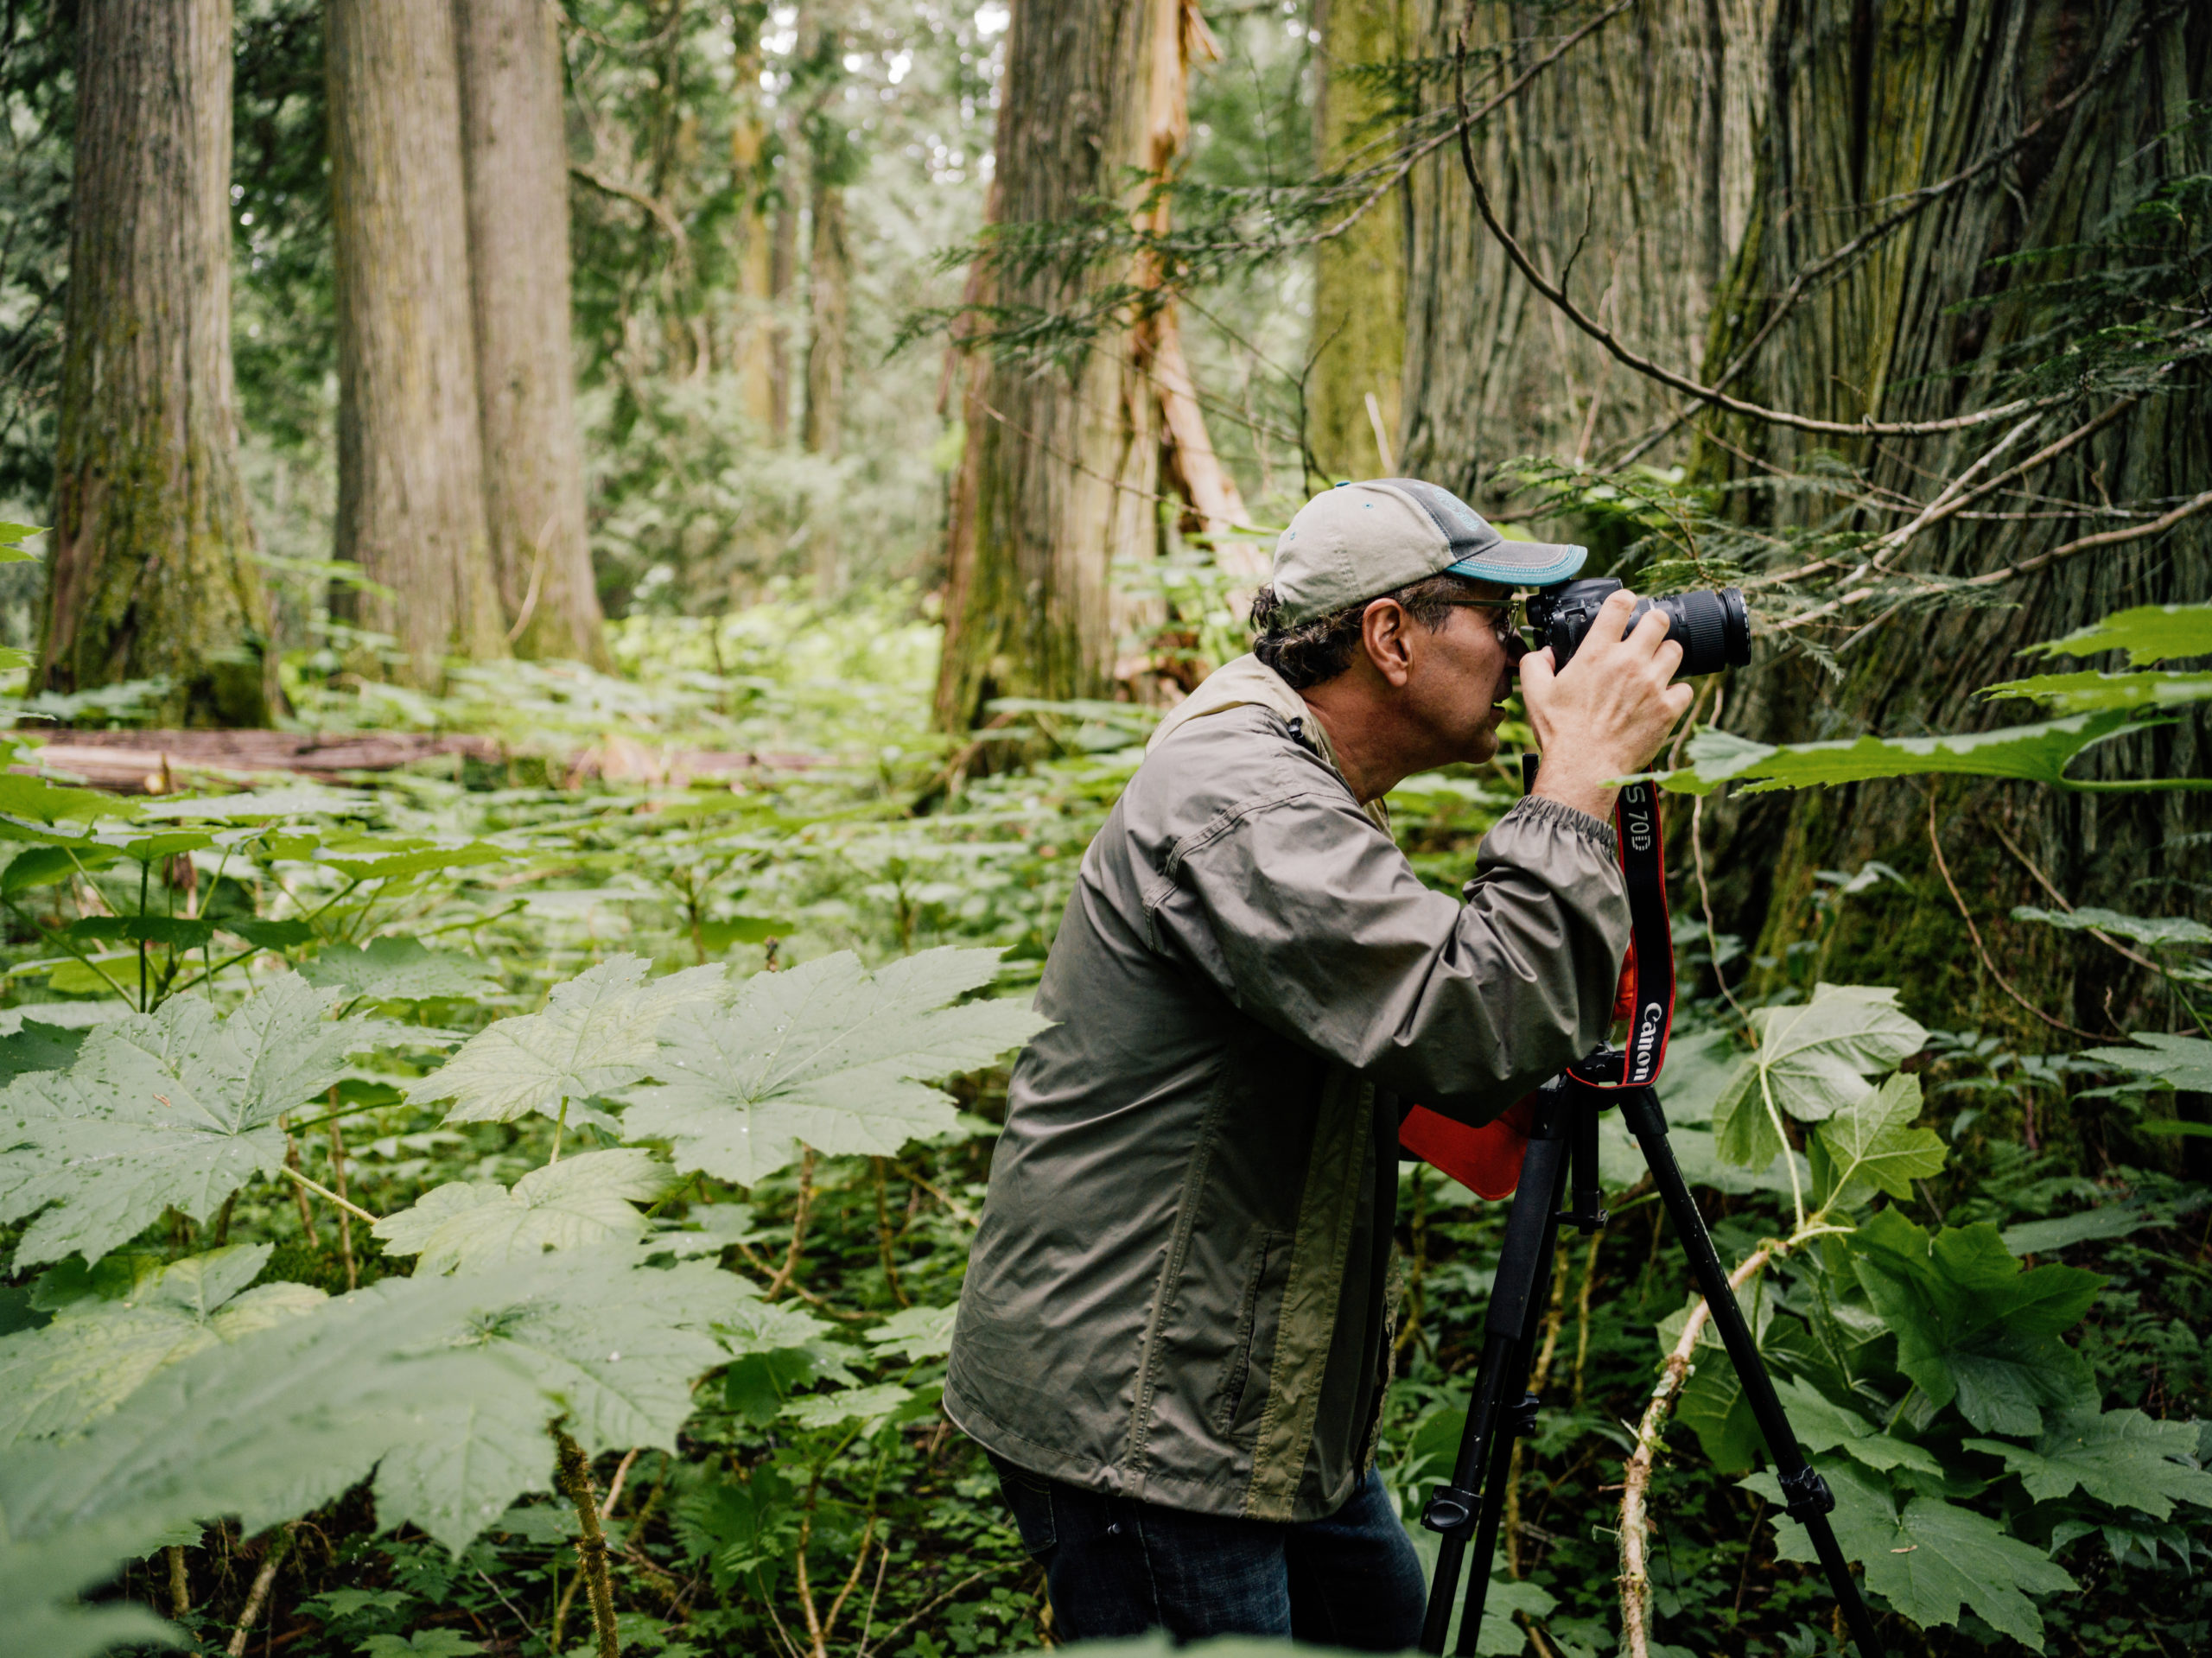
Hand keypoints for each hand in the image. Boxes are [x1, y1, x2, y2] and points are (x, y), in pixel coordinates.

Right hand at [1518, 590, 1695, 820]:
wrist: (1584, 768)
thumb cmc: (1560, 732)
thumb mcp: (1534, 693)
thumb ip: (1534, 664)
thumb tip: (1543, 653)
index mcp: (1596, 652)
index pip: (1620, 604)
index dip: (1624, 600)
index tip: (1626, 605)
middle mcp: (1628, 662)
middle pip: (1658, 620)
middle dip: (1654, 623)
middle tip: (1647, 635)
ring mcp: (1652, 684)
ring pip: (1676, 650)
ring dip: (1666, 656)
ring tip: (1655, 668)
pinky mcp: (1668, 708)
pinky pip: (1685, 689)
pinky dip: (1676, 693)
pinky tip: (1662, 700)